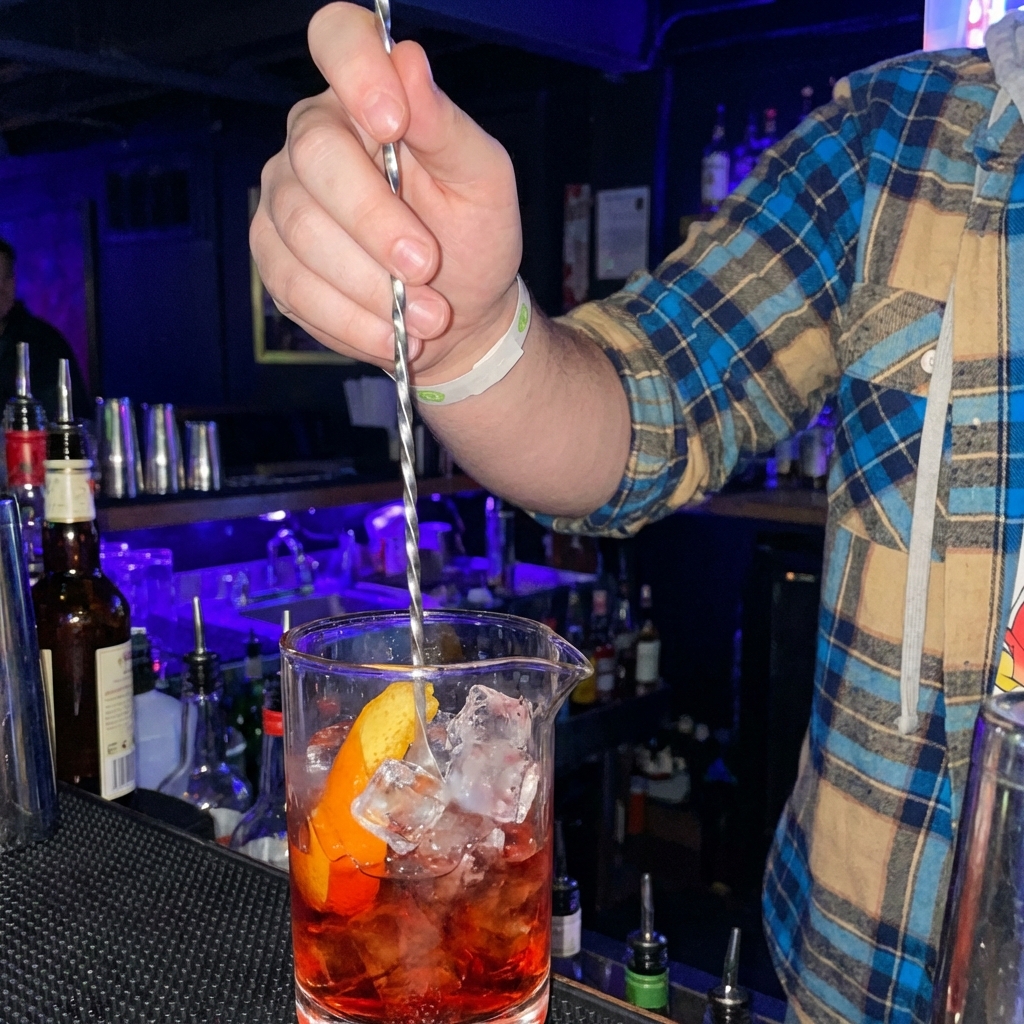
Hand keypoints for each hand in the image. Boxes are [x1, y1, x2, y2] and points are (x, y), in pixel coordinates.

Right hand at [250, 2, 522, 381]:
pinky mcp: (274, 260)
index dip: (357, 70)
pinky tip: (390, 333)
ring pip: (303, 232)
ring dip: (371, 285)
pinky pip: (295, 287)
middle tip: (427, 267)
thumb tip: (408, 61)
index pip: (336, 38)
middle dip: (377, 222)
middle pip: (316, 157)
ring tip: (426, 316)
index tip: (394, 122)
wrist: (457, 316)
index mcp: (367, 99)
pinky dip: (351, 319)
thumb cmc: (473, 238)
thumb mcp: (482, 180)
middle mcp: (314, 139)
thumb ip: (446, 125)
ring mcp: (285, 200)